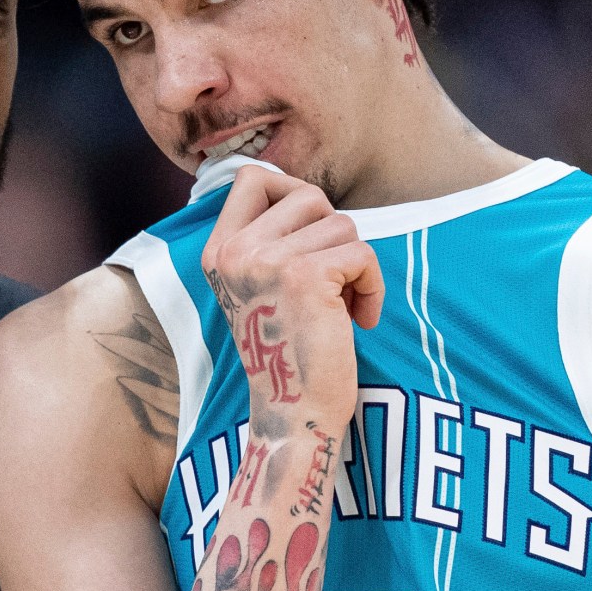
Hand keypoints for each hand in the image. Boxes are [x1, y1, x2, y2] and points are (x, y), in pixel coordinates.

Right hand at [199, 166, 381, 434]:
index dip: (290, 191)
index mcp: (218, 252)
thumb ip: (269, 241)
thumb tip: (304, 193)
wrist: (293, 414)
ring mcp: (266, 261)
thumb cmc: (288, 354)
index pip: (250, 176)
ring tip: (344, 305)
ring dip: (356, 264)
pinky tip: (360, 320)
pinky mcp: (305, 276)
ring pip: (342, 223)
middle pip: (308, 195)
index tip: (309, 234)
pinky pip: (362, 252)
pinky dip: (373, 286)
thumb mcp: (259, 288)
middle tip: (333, 279)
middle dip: (334, 233)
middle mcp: (235, 251)